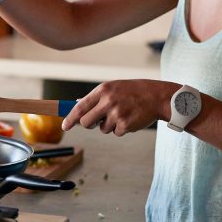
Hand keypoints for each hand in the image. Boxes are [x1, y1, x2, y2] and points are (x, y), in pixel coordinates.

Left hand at [62, 79, 180, 135]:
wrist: (157, 96)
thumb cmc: (134, 91)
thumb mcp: (114, 88)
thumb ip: (96, 97)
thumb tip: (77, 103)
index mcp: (103, 90)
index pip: (80, 107)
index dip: (70, 118)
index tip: (64, 126)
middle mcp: (108, 101)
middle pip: (86, 122)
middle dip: (89, 125)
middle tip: (97, 121)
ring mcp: (116, 114)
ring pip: (102, 129)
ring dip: (110, 125)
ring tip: (122, 114)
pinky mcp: (125, 125)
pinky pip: (116, 133)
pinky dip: (121, 129)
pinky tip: (130, 118)